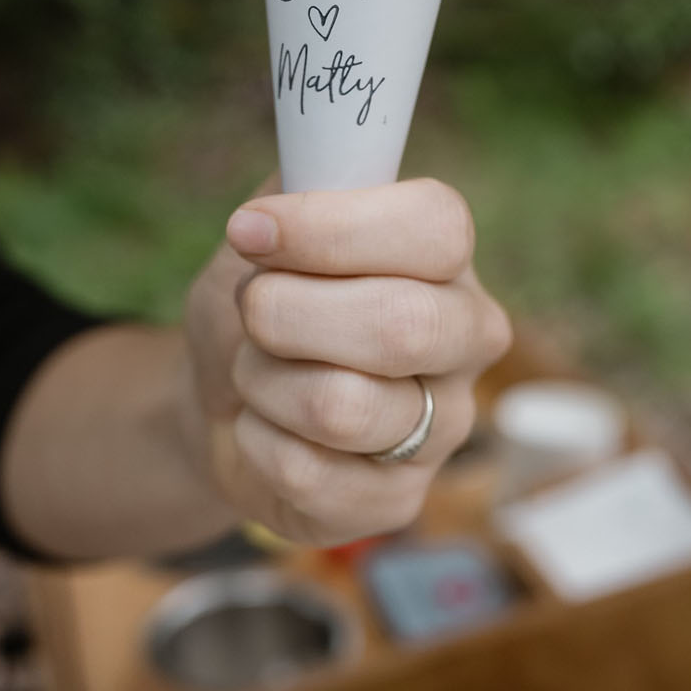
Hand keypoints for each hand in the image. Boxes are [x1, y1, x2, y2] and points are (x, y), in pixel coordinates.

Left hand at [182, 179, 511, 545]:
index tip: (250, 231)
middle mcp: (467, 340)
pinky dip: (255, 440)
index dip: (331, 228)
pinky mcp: (397, 501)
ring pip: (341, 406)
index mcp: (448, 257)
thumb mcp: (266, 226)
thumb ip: (288, 190)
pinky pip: (307, 472)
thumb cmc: (262, 297)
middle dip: (283, 312)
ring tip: (259, 368)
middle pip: (399, 326)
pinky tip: (266, 427)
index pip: (436, 228)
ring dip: (263, 378)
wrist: (224, 395)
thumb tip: (276, 212)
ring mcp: (443, 428)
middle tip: (251, 308)